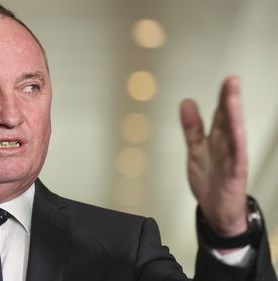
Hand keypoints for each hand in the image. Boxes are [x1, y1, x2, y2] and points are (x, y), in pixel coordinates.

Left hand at [180, 76, 247, 237]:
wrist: (215, 212)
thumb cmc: (210, 182)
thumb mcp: (195, 150)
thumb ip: (192, 127)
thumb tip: (186, 102)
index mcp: (218, 140)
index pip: (221, 114)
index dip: (223, 97)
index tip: (228, 79)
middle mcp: (227, 147)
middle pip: (229, 120)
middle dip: (231, 101)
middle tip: (232, 81)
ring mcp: (232, 160)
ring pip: (234, 135)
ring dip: (234, 117)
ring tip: (233, 99)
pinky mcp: (234, 174)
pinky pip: (236, 157)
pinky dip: (236, 144)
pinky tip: (237, 131)